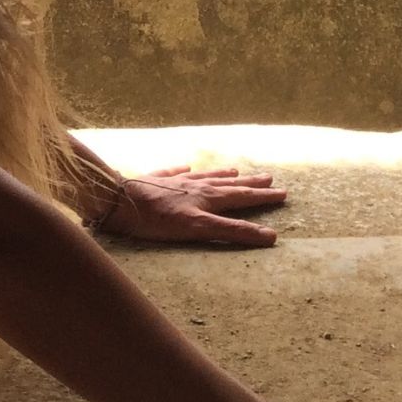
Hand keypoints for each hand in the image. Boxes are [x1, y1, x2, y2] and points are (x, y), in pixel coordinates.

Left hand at [102, 165, 286, 246]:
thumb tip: (270, 236)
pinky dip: (182, 169)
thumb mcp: (199, 229)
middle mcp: (195, 186)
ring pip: (205, 175)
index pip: (242, 197)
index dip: (263, 197)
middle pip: (227, 184)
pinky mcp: (154, 181)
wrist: (118, 201)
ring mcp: (174, 181)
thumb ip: (233, 232)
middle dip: (249, 183)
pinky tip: (185, 165)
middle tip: (268, 177)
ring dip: (222, 174)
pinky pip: (173, 172)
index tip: (282, 193)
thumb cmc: (158, 219)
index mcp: (208, 198)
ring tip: (234, 169)